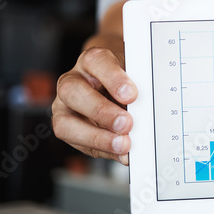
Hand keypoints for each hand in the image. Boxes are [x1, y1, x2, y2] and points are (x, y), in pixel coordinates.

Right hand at [51, 47, 137, 164]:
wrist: (112, 85)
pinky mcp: (67, 128)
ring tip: (122, 144)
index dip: (113, 78)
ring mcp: (64, 106)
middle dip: (101, 111)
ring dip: (96, 137)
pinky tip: (119, 153)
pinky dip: (102, 150)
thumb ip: (138, 89)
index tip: (131, 94)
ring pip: (65, 122)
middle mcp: (72, 82)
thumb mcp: (133, 75)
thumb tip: (148, 112)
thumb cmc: (123, 79)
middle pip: (72, 91)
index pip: (96, 61)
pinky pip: (77, 143)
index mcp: (91, 62)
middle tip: (125, 123)